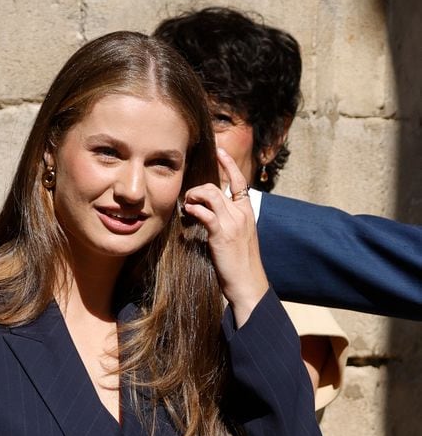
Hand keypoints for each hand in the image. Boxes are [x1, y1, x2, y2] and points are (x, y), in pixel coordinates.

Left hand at [182, 147, 268, 326]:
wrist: (248, 284)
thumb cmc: (240, 265)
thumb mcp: (237, 239)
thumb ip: (226, 223)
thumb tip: (207, 215)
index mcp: (247, 213)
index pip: (240, 181)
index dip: (229, 164)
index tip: (220, 150)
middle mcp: (242, 214)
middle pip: (218, 186)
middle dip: (199, 188)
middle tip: (189, 199)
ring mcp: (232, 223)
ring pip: (211, 193)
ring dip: (194, 196)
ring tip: (187, 207)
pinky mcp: (222, 234)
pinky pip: (205, 212)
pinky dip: (194, 210)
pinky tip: (188, 215)